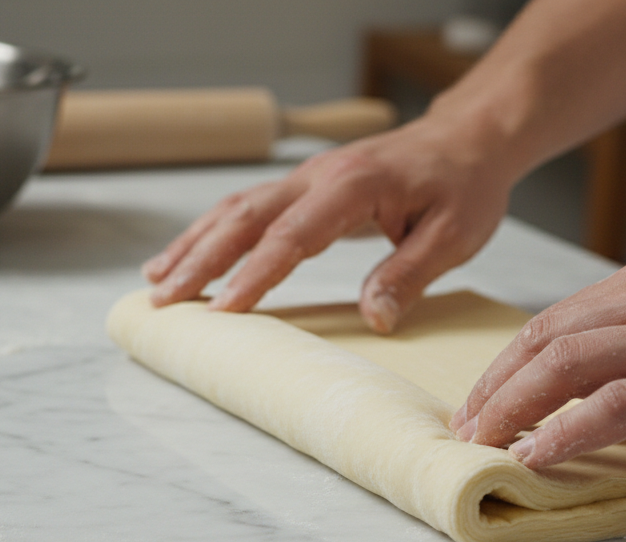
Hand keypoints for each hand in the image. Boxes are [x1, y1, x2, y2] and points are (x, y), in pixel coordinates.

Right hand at [142, 117, 514, 332]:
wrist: (466, 139)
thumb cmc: (462, 185)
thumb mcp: (454, 235)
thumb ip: (409, 274)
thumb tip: (375, 317)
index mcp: (354, 187)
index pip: (292, 235)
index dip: (255, 274)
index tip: (223, 309)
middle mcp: (319, 176)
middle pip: (244, 217)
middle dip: (199, 259)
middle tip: (165, 300)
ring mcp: (307, 177)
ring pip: (235, 209)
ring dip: (194, 245)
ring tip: (158, 283)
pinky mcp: (304, 185)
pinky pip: (247, 206)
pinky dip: (211, 231)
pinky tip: (188, 255)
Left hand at [451, 249, 625, 466]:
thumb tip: (609, 375)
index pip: (558, 318)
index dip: (511, 362)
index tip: (485, 398)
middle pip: (546, 338)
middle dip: (495, 387)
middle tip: (464, 428)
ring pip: (565, 366)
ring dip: (511, 409)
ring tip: (481, 444)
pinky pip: (612, 408)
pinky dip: (563, 434)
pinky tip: (535, 457)